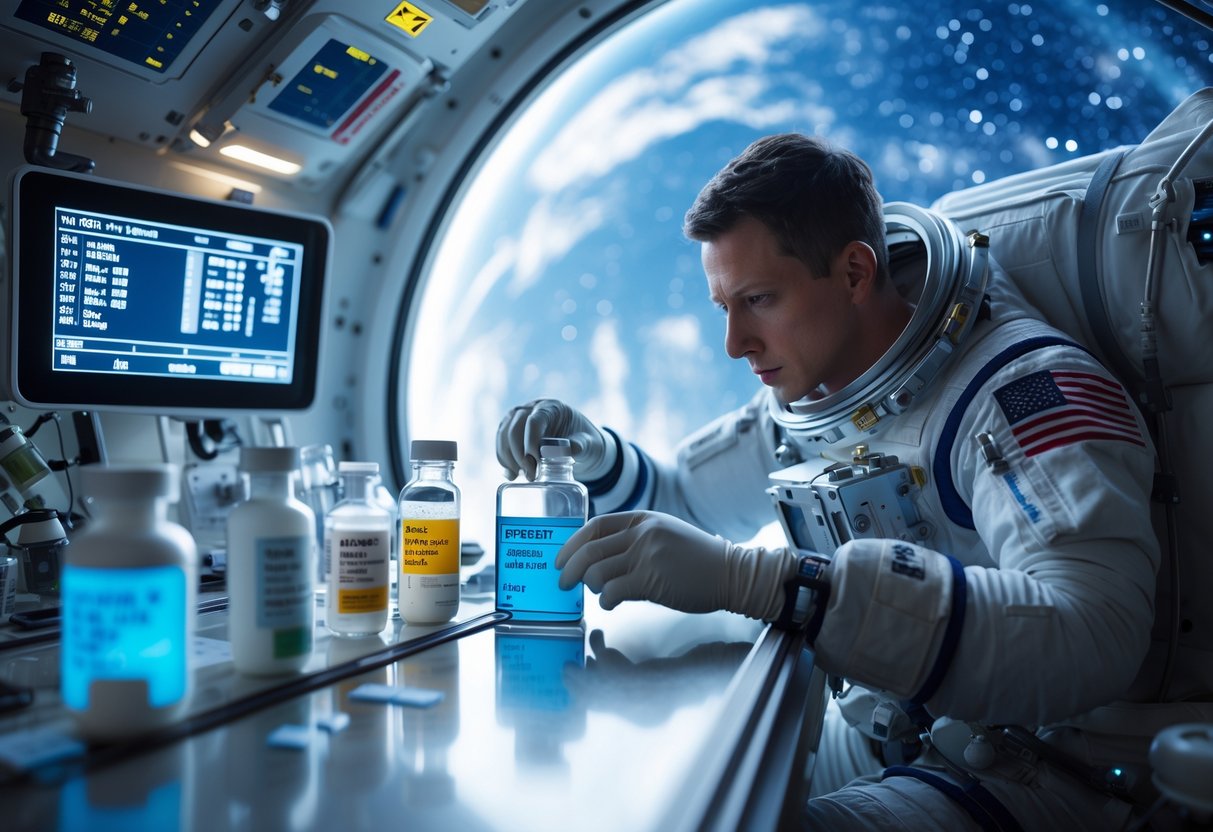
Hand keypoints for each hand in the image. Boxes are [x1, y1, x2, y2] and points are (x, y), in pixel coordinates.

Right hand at [496, 398, 611, 480]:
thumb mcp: (589, 442)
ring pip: (504, 435)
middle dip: (519, 454)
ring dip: (508, 458)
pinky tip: (511, 474)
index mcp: (551, 408)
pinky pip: (501, 443)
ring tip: (520, 476)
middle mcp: (532, 408)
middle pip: (514, 428)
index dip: (531, 441)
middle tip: (531, 475)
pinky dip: (503, 459)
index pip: (534, 421)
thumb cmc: (584, 440)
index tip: (536, 463)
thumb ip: (581, 444)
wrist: (578, 442)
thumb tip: (572, 448)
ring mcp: (519, 418)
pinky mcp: (511, 429)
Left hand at [556, 510, 797, 619]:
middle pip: (590, 550)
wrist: (732, 573)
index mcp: (642, 519)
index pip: (595, 526)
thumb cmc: (699, 560)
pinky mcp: (651, 580)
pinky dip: (605, 600)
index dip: (572, 544)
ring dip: (591, 586)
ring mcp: (646, 555)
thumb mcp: (665, 534)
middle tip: (563, 583)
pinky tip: (611, 603)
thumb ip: (635, 539)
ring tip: (599, 593)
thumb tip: (598, 558)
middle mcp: (642, 533)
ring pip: (597, 572)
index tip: (560, 559)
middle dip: (569, 569)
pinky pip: (612, 591)